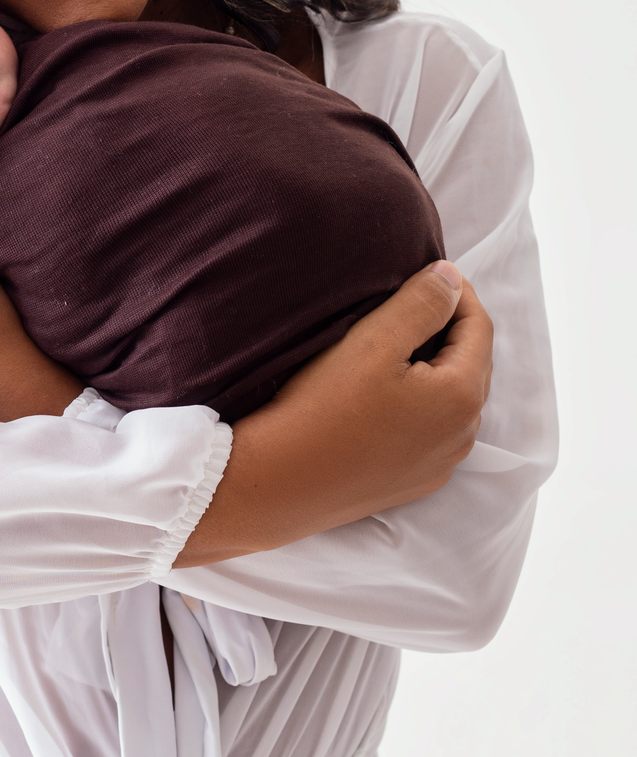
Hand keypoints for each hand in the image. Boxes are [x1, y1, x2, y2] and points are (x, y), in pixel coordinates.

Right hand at [178, 261, 493, 563]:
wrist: (276, 484)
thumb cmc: (323, 408)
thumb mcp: (373, 341)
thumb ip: (422, 304)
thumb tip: (451, 279)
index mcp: (461, 398)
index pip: (479, 328)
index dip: (457, 292)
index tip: (428, 272)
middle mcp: (461, 437)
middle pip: (469, 365)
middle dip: (447, 328)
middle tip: (409, 301)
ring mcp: (437, 466)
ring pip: (450, 400)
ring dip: (433, 367)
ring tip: (393, 344)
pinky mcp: (410, 483)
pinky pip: (429, 431)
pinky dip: (418, 403)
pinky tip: (382, 394)